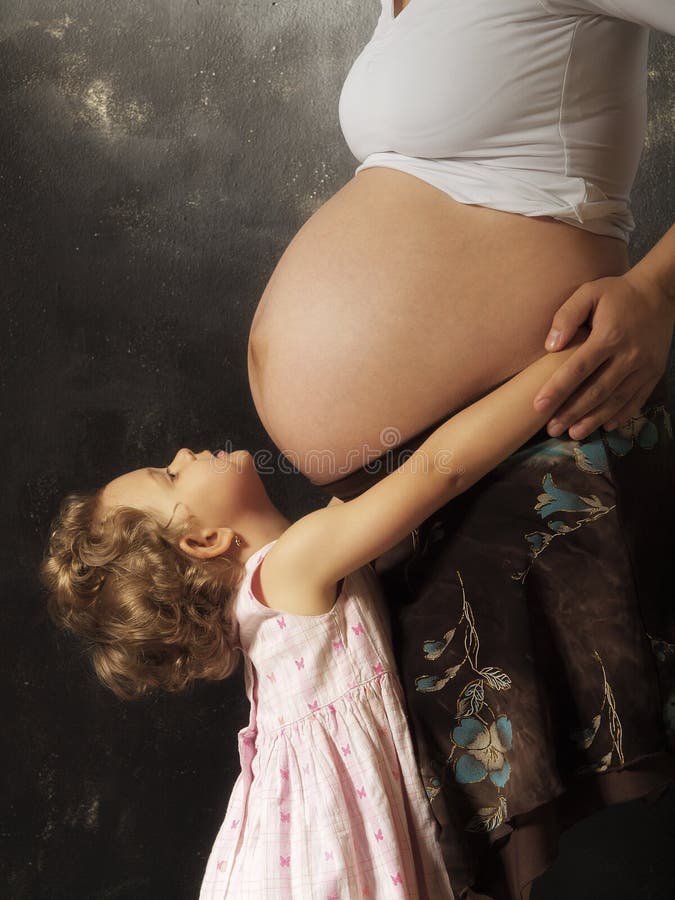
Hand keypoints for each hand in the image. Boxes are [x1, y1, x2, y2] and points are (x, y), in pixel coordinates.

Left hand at [533, 272, 674, 439]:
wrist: (660, 292)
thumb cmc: (617, 293)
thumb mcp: (589, 293)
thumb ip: (567, 316)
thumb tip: (550, 346)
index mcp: (609, 336)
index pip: (578, 368)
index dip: (558, 389)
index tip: (539, 406)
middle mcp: (629, 355)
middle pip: (596, 391)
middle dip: (572, 413)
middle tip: (552, 429)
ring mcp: (644, 366)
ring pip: (617, 399)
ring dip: (594, 419)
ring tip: (574, 433)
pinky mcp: (655, 372)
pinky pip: (638, 398)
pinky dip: (622, 414)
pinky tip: (606, 426)